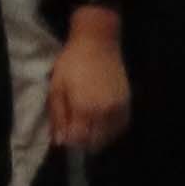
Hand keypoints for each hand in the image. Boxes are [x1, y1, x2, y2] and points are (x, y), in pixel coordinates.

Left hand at [48, 8, 129, 152]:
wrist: (98, 42)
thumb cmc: (72, 63)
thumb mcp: (56, 87)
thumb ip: (58, 116)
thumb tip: (60, 141)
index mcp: (84, 108)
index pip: (79, 141)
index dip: (70, 143)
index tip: (65, 136)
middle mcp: (104, 112)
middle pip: (95, 143)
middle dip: (83, 142)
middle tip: (75, 131)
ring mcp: (119, 109)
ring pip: (109, 137)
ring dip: (97, 137)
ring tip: (88, 127)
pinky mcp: (127, 103)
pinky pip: (121, 127)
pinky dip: (111, 130)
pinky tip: (101, 123)